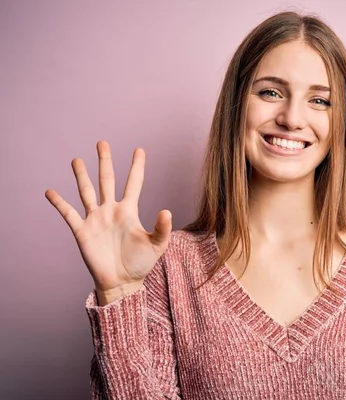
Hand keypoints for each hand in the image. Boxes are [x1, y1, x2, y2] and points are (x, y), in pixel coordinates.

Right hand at [45, 141, 171, 301]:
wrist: (122, 282)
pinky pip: (69, 214)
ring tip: (76, 159)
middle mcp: (111, 210)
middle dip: (105, 162)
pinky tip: (51, 191)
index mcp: (129, 211)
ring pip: (87, 192)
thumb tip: (167, 211)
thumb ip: (162, 228)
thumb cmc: (141, 264)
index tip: (139, 149)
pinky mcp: (82, 231)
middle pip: (107, 180)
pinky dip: (59, 203)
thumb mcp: (157, 245)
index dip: (137, 166)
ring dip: (81, 176)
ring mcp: (96, 219)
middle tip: (102, 142)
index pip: (134, 183)